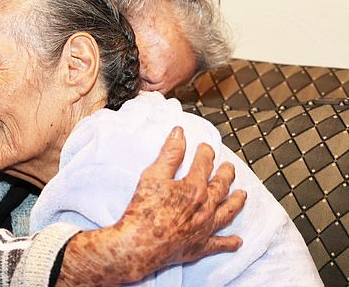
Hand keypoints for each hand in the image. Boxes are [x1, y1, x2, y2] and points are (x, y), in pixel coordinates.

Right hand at [57, 126, 246, 285]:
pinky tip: (237, 241)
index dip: (205, 153)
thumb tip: (179, 134)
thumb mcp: (153, 175)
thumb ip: (169, 154)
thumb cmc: (144, 211)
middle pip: (220, 187)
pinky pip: (219, 244)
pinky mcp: (199, 247)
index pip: (204, 165)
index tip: (206, 147)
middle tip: (229, 167)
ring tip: (242, 195)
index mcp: (194, 188)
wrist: (139, 245)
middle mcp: (205, 208)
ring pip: (226, 213)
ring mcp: (204, 228)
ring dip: (235, 202)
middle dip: (225, 175)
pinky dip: (229, 242)